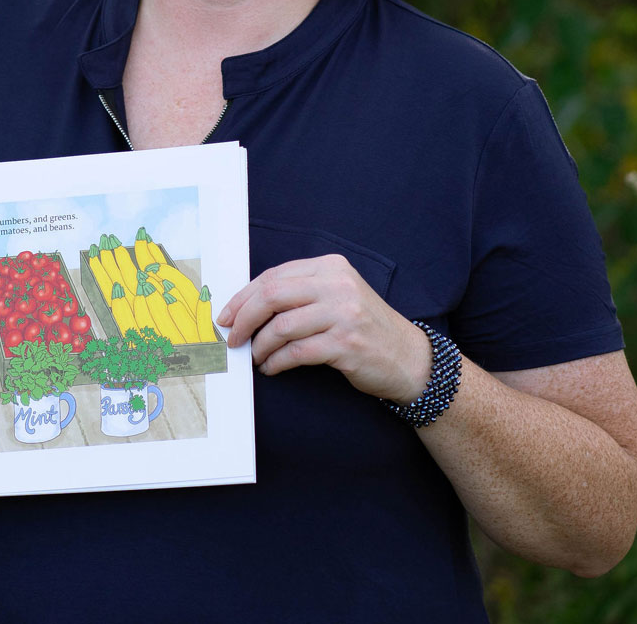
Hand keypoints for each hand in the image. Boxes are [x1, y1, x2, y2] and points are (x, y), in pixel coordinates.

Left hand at [218, 253, 430, 402]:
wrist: (409, 358)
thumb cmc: (363, 328)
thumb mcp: (336, 296)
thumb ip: (300, 293)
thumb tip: (246, 306)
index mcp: (330, 267)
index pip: (274, 276)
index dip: (244, 296)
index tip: (227, 314)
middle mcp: (337, 285)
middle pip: (272, 296)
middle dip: (244, 318)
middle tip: (232, 337)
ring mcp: (344, 314)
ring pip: (281, 327)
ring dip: (260, 346)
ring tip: (255, 357)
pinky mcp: (346, 344)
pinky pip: (296, 353)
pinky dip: (276, 363)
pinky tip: (271, 368)